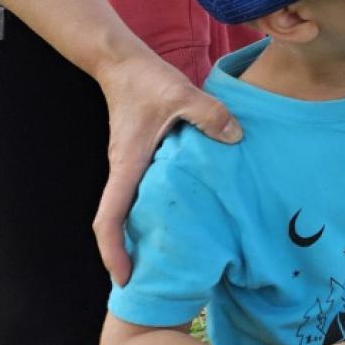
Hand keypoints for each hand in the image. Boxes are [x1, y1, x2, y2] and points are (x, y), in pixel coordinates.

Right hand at [94, 51, 242, 285]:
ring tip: (169, 256)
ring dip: (139, 234)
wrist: (122, 64)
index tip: (123, 277)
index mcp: (128, 165)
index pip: (109, 217)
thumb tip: (235, 138)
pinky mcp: (138, 158)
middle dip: (126, 253)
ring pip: (128, 209)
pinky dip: (152, 211)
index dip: (113, 251)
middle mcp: (124, 171)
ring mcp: (129, 165)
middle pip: (116, 222)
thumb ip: (210, 115)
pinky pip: (140, 193)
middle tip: (149, 280)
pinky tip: (181, 214)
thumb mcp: (183, 94)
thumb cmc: (147, 81)